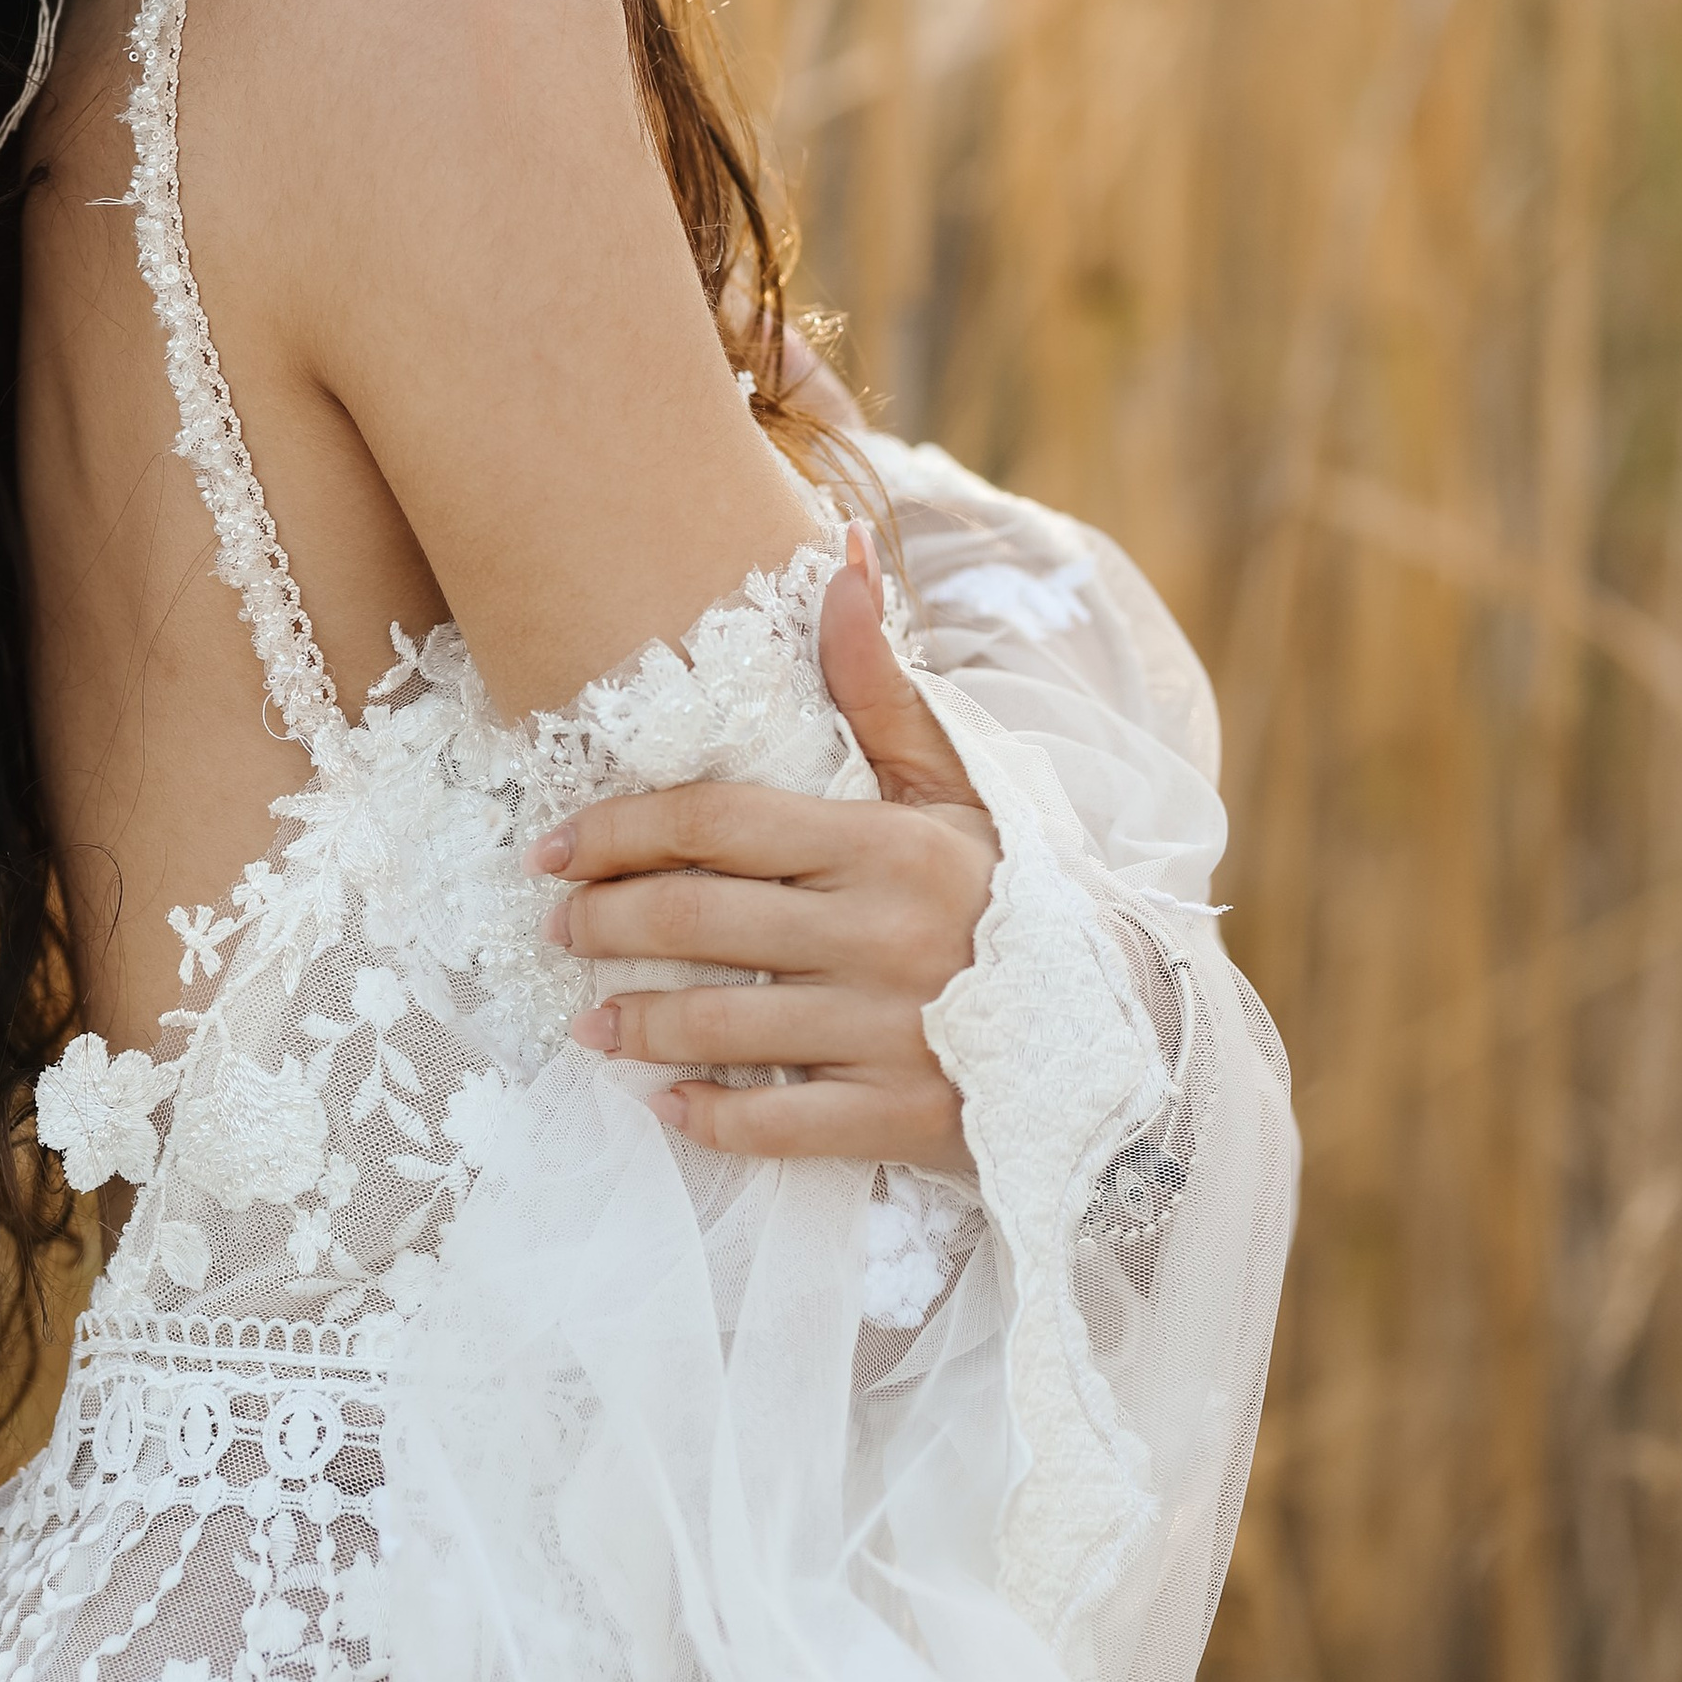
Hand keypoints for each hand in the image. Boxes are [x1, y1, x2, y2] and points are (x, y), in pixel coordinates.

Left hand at [527, 523, 997, 1165]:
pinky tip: (664, 1102)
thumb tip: (842, 556)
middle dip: (605, 923)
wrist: (1127, 1029)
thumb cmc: (1018, 892)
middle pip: (699, 921)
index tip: (555, 846)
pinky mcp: (901, 1120)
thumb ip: (879, 684)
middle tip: (556, 925)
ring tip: (586, 1022)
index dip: (621, 832)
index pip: (719, 825)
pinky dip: (709, 1116)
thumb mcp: (957, 784)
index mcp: (889, 845)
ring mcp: (891, 1034)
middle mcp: (883, 936)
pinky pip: (776, 1125)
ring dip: (635, 1024)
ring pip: (723, 1027)